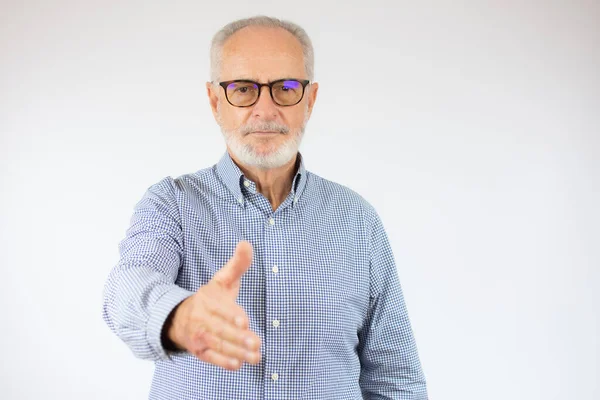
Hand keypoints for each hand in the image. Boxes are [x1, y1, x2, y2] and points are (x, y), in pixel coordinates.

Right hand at [166, 240, 261, 369]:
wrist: (179, 317)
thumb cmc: (210, 298)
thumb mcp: (222, 279)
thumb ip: (237, 264)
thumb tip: (246, 243)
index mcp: (208, 300)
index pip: (221, 309)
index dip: (232, 316)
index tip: (244, 321)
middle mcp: (202, 319)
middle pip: (221, 330)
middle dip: (238, 338)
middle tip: (256, 343)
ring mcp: (200, 336)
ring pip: (218, 345)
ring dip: (236, 352)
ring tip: (255, 357)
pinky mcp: (199, 351)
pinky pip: (210, 358)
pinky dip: (222, 362)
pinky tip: (237, 365)